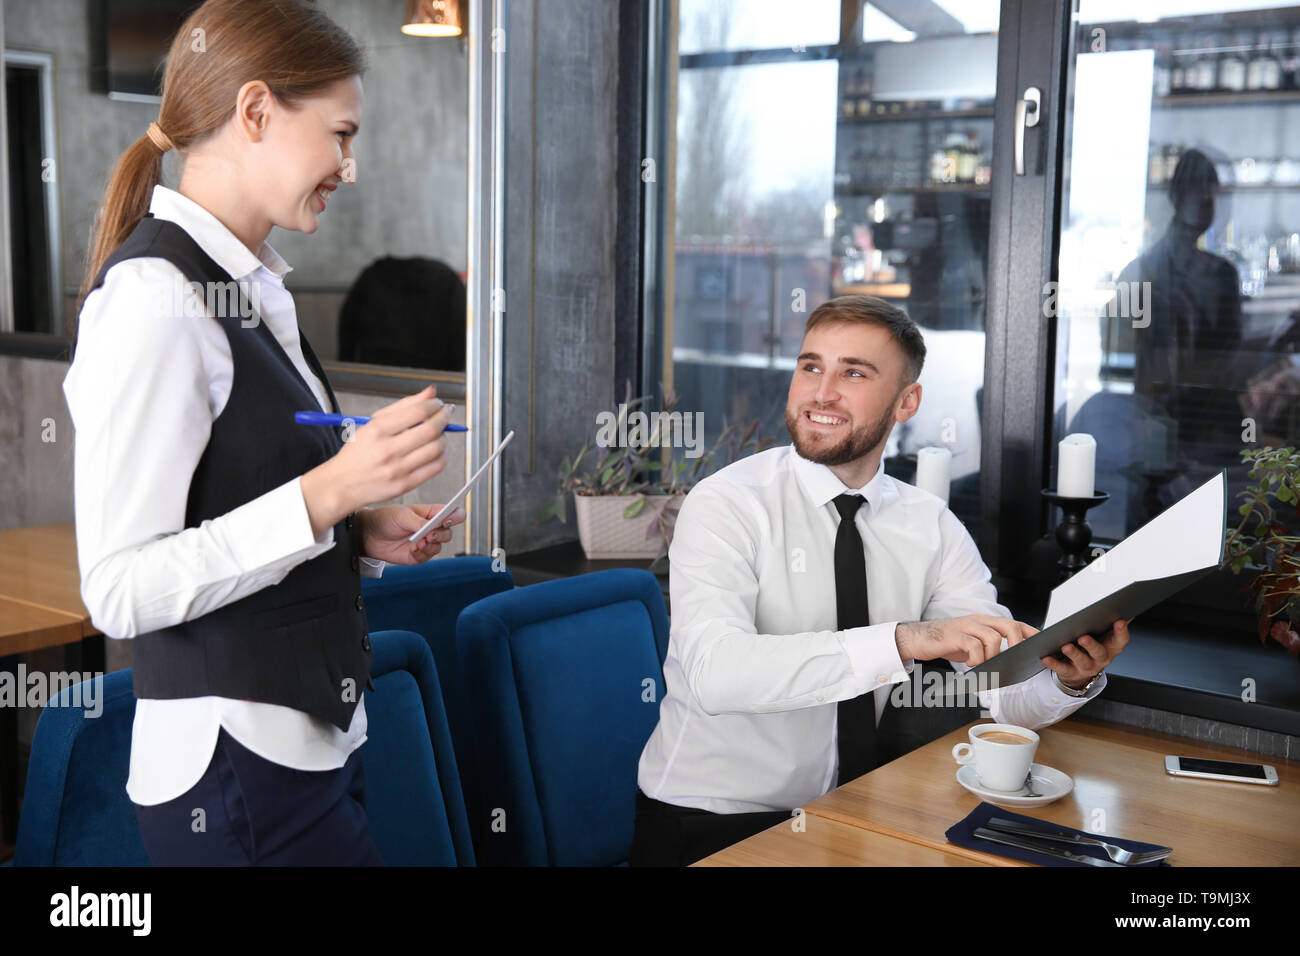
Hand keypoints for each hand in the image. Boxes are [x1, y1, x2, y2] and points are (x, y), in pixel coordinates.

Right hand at [302, 386, 452, 536]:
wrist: (342, 484)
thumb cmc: (357, 453)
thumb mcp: (373, 423)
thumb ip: (404, 406)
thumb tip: (430, 392)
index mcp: (377, 430)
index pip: (417, 411)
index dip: (434, 404)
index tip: (438, 403)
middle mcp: (387, 450)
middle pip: (431, 429)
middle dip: (445, 417)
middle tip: (446, 413)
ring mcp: (397, 469)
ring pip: (437, 448)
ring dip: (444, 437)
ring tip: (439, 433)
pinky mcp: (405, 485)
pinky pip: (435, 467)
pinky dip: (442, 456)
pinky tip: (436, 450)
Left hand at [357, 503, 466, 564]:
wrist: (369, 535)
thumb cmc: (385, 519)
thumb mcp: (402, 516)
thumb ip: (420, 522)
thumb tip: (432, 528)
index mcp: (431, 513)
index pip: (453, 513)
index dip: (455, 517)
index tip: (446, 520)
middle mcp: (431, 528)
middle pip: (448, 532)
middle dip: (441, 534)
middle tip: (429, 535)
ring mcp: (425, 542)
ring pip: (439, 546)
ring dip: (430, 545)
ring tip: (417, 543)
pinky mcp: (418, 555)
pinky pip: (427, 557)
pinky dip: (421, 554)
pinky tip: (412, 549)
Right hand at [895, 615, 1038, 667]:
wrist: (917, 639)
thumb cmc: (945, 643)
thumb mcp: (970, 644)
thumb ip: (987, 648)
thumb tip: (1008, 662)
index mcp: (983, 622)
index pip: (1013, 623)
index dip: (1029, 631)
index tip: (1042, 642)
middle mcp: (977, 621)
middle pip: (1008, 625)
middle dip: (1018, 642)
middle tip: (1017, 657)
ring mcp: (965, 626)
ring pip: (992, 637)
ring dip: (994, 655)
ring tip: (986, 665)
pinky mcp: (954, 635)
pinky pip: (973, 646)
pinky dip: (977, 659)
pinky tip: (971, 665)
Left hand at [1041, 618, 1129, 688]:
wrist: (1082, 669)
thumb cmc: (1092, 644)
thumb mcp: (1102, 633)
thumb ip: (1107, 619)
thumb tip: (1116, 600)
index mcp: (1111, 646)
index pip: (1121, 640)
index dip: (1121, 631)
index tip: (1119, 621)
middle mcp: (1102, 658)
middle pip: (1099, 652)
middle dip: (1092, 645)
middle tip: (1083, 637)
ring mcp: (1087, 667)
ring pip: (1082, 661)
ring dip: (1074, 654)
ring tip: (1066, 646)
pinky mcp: (1072, 673)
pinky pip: (1063, 669)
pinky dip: (1054, 663)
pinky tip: (1046, 657)